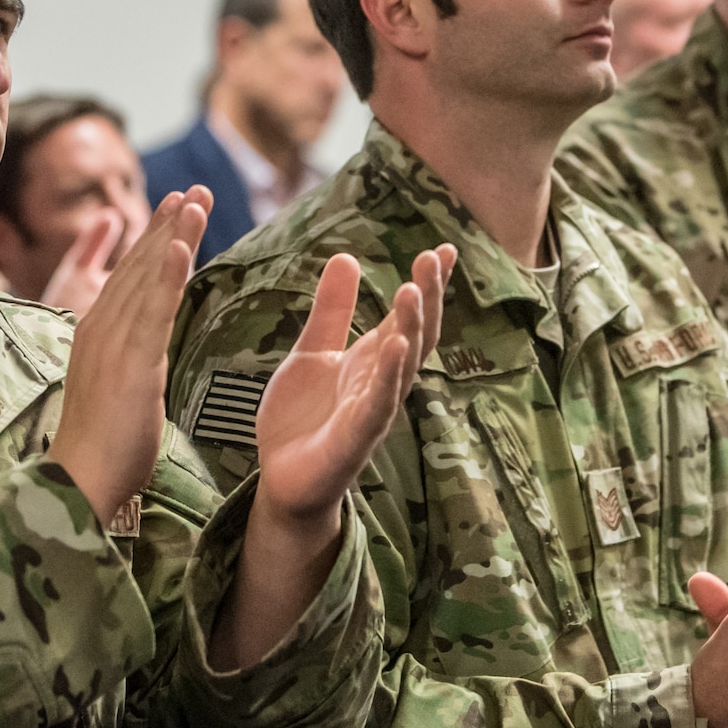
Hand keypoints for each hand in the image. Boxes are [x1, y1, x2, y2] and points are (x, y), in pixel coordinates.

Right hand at [47, 187, 210, 522]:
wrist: (78, 481)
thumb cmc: (102, 447)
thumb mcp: (119, 389)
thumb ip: (132, 361)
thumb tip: (148, 352)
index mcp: (96, 334)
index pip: (129, 276)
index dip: (154, 239)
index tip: (176, 208)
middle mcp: (100, 328)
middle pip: (138, 265)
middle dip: (167, 224)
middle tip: (193, 189)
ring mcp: (112, 342)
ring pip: (147, 277)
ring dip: (173, 235)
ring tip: (194, 200)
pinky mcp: (129, 362)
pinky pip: (153, 310)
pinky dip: (167, 275)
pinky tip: (182, 246)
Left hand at [252, 246, 454, 530]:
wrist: (281, 479)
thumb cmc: (304, 418)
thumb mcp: (312, 351)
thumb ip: (331, 310)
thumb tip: (346, 256)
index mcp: (372, 360)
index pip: (409, 317)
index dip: (429, 286)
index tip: (446, 248)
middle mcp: (381, 384)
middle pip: (416, 336)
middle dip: (427, 298)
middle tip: (433, 258)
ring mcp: (372, 413)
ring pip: (401, 368)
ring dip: (410, 329)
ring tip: (412, 290)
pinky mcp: (354, 441)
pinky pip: (377, 406)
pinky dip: (388, 377)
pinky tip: (396, 347)